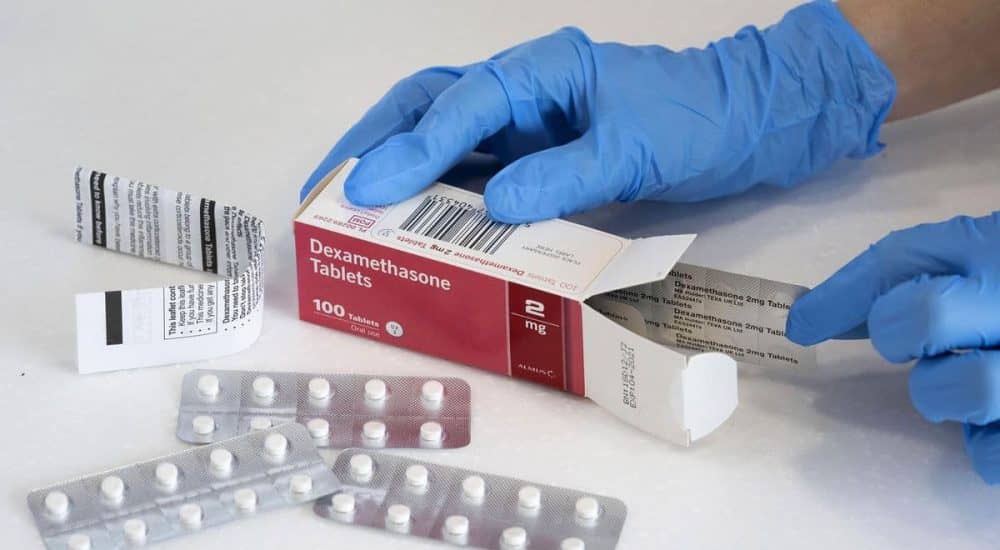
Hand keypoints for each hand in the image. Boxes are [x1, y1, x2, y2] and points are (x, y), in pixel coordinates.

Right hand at [301, 1, 894, 222]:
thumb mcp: (634, 148)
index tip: (368, 190)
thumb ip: (565, 176)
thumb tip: (493, 209)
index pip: (461, 106)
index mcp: (540, 70)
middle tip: (323, 187)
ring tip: (349, 207)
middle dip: (373, 143)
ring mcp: (526, 125)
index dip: (411, 150)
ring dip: (396, 171)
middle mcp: (521, 92)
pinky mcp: (535, 158)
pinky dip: (438, 197)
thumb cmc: (696, 120)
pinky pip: (474, 176)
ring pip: (442, 141)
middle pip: (427, 106)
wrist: (745, 124)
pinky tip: (414, 224)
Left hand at [787, 212, 999, 482]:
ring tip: (953, 379)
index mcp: (989, 248)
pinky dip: (982, 445)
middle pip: (928, 316)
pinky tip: (985, 422)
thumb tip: (806, 322)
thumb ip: (887, 281)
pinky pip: (997, 453)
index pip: (896, 261)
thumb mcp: (957, 256)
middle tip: (902, 343)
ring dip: (941, 392)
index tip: (802, 325)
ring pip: (974, 388)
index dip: (841, 298)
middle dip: (898, 333)